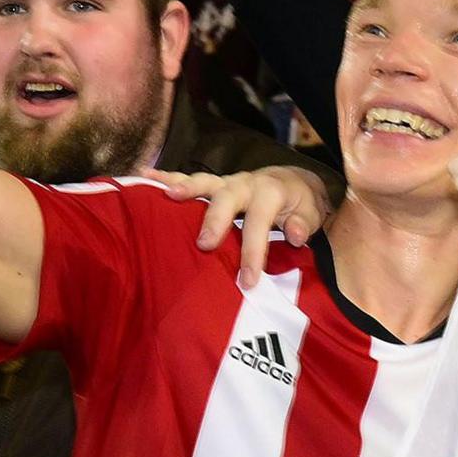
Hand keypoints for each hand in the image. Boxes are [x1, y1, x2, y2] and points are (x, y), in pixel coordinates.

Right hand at [140, 165, 332, 286]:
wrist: (293, 181)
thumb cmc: (299, 204)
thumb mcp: (312, 213)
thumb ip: (304, 223)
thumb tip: (294, 234)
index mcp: (271, 192)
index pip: (260, 222)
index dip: (254, 250)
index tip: (248, 280)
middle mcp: (246, 183)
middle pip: (228, 198)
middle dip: (215, 220)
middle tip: (204, 244)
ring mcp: (226, 183)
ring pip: (204, 183)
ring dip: (185, 188)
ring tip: (166, 194)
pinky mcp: (213, 185)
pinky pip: (188, 179)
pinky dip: (167, 177)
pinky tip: (145, 176)